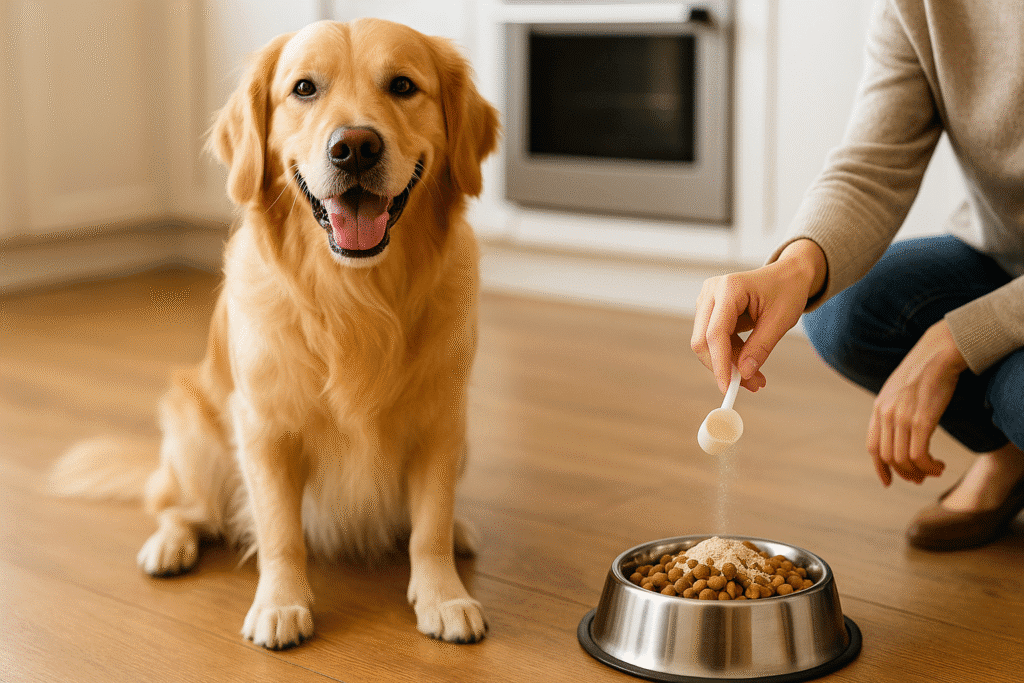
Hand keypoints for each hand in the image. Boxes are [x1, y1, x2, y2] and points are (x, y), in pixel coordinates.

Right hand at [691, 239, 826, 393]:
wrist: (788, 275)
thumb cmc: (787, 290)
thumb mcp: (781, 320)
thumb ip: (761, 347)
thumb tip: (744, 374)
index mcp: (729, 288)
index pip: (715, 333)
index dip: (719, 363)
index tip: (727, 387)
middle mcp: (712, 292)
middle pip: (703, 340)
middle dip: (722, 367)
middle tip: (749, 385)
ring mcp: (708, 300)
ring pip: (706, 344)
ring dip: (727, 364)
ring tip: (755, 376)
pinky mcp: (710, 311)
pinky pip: (713, 340)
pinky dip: (728, 356)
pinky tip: (747, 362)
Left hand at [867, 319, 967, 485]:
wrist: (937, 354)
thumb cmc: (923, 372)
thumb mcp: (899, 391)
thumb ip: (894, 410)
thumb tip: (898, 432)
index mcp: (878, 409)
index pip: (872, 447)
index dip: (880, 468)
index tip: (889, 482)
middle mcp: (886, 415)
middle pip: (888, 457)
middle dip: (904, 473)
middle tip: (921, 478)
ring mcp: (902, 418)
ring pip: (903, 459)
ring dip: (920, 472)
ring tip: (935, 471)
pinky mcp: (922, 420)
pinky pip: (919, 455)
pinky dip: (928, 466)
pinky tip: (939, 466)